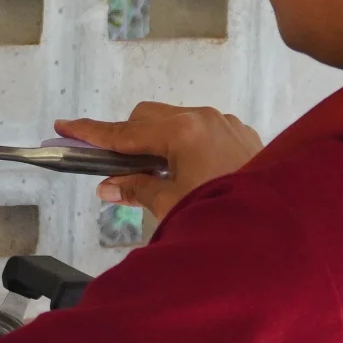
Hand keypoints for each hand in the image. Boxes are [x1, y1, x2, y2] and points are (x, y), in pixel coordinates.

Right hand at [56, 104, 261, 219]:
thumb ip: (135, 189)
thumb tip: (108, 186)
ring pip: (175, 119)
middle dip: (126, 137)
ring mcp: (225, 123)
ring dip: (156, 140)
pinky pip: (202, 128)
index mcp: (182, 132)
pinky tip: (186, 172)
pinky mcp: (241, 134)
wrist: (277, 226)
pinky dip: (184, 143)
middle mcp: (204, 118)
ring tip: (154, 174)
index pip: (124, 131)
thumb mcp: (170, 204)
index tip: (65, 127)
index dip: (91, 132)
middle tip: (112, 165)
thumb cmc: (223, 214)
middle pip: (147, 117)